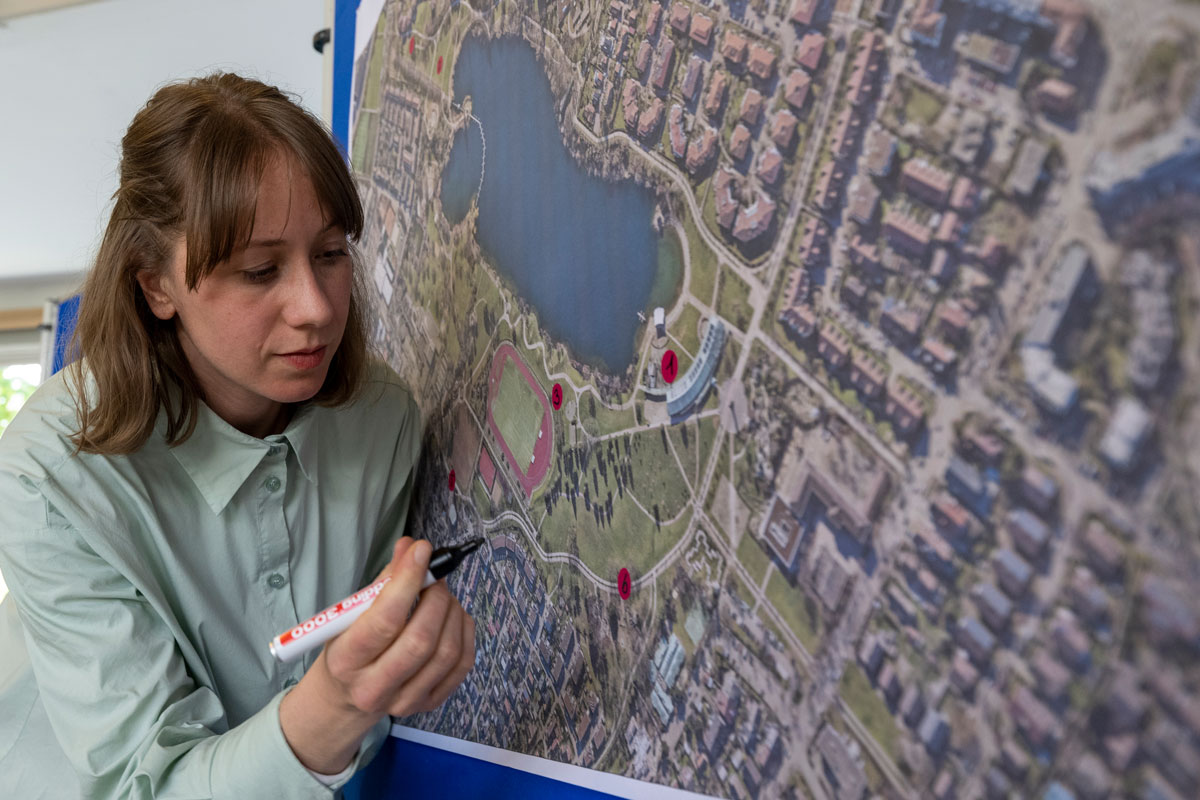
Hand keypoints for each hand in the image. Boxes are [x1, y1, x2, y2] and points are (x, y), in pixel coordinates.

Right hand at [319, 537, 475, 716]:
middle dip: (436, 598)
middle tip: (435, 578)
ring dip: (452, 613)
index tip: (422, 552)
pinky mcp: (428, 704)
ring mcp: (404, 701)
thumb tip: (410, 547)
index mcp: (346, 660)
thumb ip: (382, 582)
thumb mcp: (349, 616)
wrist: (346, 697)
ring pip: (446, 652)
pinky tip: (454, 617)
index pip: (384, 621)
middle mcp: (373, 687)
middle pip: (420, 640)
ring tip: (443, 596)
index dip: (407, 581)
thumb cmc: (348, 646)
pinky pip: (462, 665)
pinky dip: (465, 632)